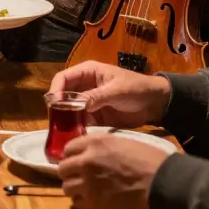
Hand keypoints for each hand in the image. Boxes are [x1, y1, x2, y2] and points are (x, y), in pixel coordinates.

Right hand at [49, 60, 170, 127]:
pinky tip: (75, 136)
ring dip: (66, 120)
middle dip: (58, 107)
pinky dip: (76, 128)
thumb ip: (96, 96)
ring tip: (63, 132)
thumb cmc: (136, 88)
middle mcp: (84, 86)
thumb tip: (74, 105)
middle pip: (63, 95)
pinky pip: (80, 122)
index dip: (56, 90)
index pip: (63, 78)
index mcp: (88, 72)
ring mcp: (88, 102)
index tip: (53, 104)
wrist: (155, 104)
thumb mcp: (116, 90)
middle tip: (55, 122)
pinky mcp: (94, 116)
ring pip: (69, 110)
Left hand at [59, 132, 172, 208]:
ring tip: (85, 189)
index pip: (68, 148)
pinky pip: (77, 203)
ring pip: (66, 187)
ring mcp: (88, 183)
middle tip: (79, 175)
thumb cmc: (149, 158)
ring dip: (74, 187)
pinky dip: (82, 201)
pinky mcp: (94, 203)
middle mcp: (86, 161)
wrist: (162, 181)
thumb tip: (91, 150)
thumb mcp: (122, 141)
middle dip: (69, 171)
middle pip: (62, 168)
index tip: (77, 159)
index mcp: (95, 143)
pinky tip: (92, 199)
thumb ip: (102, 144)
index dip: (72, 155)